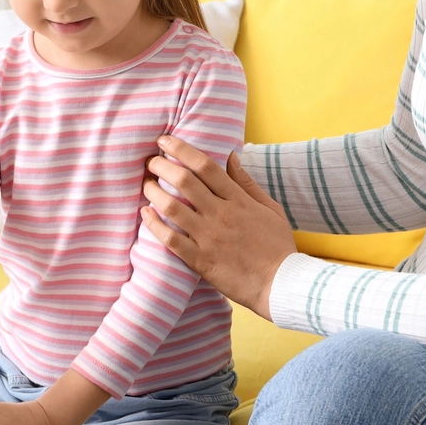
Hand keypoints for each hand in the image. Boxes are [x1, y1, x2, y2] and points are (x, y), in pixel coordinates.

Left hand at [142, 141, 296, 319]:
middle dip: (161, 165)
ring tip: (146, 185)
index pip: (205, 165)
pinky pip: (170, 239)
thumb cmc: (277, 245)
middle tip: (151, 161)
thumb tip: (231, 156)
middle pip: (184, 180)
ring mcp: (208, 237)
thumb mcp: (270, 207)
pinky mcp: (199, 259)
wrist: (280, 283)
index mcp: (237, 199)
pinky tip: (145, 214)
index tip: (165, 141)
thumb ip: (247, 182)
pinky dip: (153, 225)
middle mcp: (220, 214)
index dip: (181, 149)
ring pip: (171, 207)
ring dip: (153, 192)